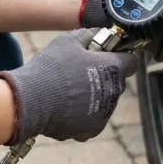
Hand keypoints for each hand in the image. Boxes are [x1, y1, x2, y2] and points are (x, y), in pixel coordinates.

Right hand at [0, 29, 136, 143]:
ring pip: (104, 102)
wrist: (32, 101)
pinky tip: (66, 108)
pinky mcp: (92, 130)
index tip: (108, 57)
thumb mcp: (67, 41)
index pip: (130, 62)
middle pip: (116, 82)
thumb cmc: (51, 67)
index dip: (120, 57)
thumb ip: (87, 36)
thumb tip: (95, 33)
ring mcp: (104, 113)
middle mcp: (114, 91)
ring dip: (93, 97)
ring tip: (68, 92)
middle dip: (104, 77)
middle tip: (81, 73)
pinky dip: (83, 115)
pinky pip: (92, 119)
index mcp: (113, 68)